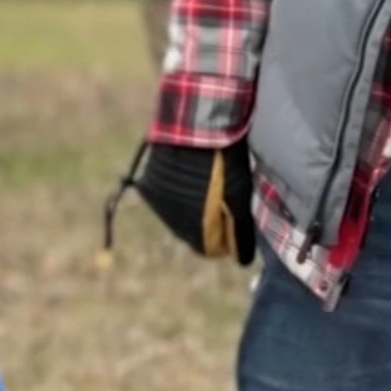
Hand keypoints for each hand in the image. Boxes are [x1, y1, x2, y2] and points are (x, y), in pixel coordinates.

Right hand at [134, 141, 256, 264]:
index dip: (225, 239)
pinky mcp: (148, 187)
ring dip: (190, 210)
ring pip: (177, 218)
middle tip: (223, 202)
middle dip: (207, 225)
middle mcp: (172, 223)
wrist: (192, 128)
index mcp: (196, 230)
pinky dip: (175, 195)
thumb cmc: (225, 163)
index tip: (234, 222)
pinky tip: (188, 176)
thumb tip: (242, 262)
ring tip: (205, 186)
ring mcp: (157, 205)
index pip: (210, 251)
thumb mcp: (240, 198)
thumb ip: (239, 232)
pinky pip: (164, 201)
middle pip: (193, 236)